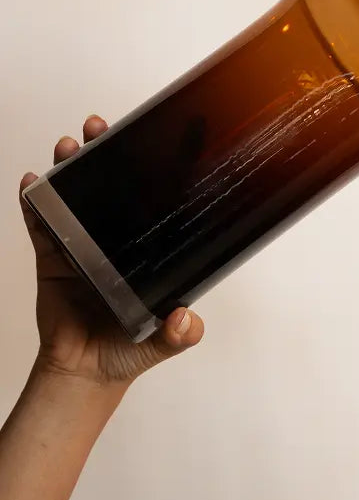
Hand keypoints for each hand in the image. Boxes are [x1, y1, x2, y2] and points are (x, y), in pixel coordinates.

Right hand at [20, 115, 204, 389]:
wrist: (84, 372)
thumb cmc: (127, 349)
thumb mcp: (162, 340)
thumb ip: (178, 334)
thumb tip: (185, 320)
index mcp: (145, 248)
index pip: (148, 197)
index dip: (145, 165)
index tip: (147, 137)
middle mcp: (115, 237)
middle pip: (109, 184)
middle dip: (102, 150)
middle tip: (98, 128)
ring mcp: (81, 243)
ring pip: (73, 195)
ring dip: (68, 167)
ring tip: (67, 147)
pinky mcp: (52, 256)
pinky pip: (40, 224)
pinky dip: (34, 202)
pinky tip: (31, 182)